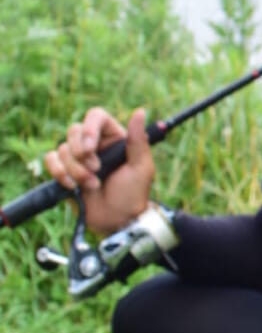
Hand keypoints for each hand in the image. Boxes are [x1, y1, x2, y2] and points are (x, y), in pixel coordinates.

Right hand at [43, 107, 155, 235]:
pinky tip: (73, 186)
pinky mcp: (65, 171)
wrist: (116, 220)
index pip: (96, 116)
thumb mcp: (141, 167)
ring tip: (92, 184)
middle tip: (96, 170)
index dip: (89, 128)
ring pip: (62, 148)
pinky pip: (51, 160)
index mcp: (114, 137)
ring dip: (75, 170)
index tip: (90, 148)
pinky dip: (59, 172)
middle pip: (74, 130)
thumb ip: (138, 140)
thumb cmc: (133, 194)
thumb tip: (140, 112)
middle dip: (81, 154)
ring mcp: (78, 157)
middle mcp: (95, 144)